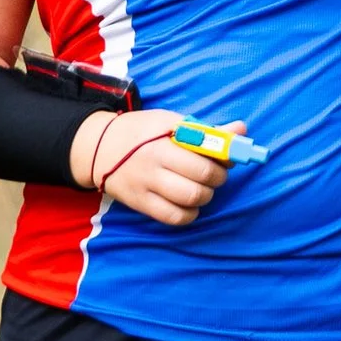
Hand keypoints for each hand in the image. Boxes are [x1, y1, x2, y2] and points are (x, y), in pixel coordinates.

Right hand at [75, 109, 229, 225]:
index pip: (204, 158)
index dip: (223, 162)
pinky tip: (189, 204)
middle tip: (214, 175)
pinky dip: (189, 214)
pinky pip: (174, 218)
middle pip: (200, 183)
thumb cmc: (142, 132)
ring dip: (204, 197)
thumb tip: (242, 130)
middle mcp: (153, 166)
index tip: (225, 160)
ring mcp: (146, 187)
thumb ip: (207, 130)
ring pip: (190, 202)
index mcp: (163, 142)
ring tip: (200, 188)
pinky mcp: (141, 205)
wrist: (99, 148)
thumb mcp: (170, 122)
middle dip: (216, 180)